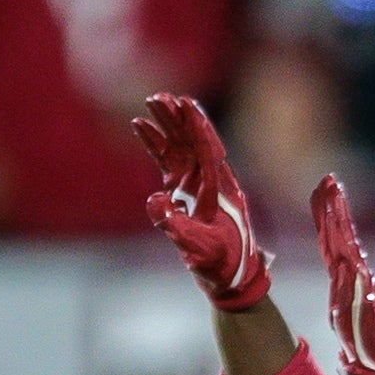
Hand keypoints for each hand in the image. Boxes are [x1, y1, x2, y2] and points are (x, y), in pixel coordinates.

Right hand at [135, 92, 269, 309]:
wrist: (232, 276)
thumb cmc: (223, 264)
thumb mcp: (201, 249)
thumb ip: (177, 227)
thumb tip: (155, 201)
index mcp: (220, 188)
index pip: (207, 150)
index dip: (196, 127)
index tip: (185, 104)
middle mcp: (211, 179)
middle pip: (193, 139)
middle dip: (177, 118)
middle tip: (159, 97)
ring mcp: (198, 183)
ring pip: (181, 145)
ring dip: (167, 124)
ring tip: (151, 102)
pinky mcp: (186, 190)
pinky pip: (170, 161)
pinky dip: (158, 144)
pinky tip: (143, 129)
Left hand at [313, 177, 374, 374]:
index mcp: (355, 294)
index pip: (344, 247)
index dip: (339, 219)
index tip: (333, 192)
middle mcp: (344, 291)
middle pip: (334, 243)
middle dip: (331, 211)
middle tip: (327, 182)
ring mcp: (342, 296)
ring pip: (333, 251)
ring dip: (330, 222)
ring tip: (327, 196)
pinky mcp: (345, 301)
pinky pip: (338, 265)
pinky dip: (335, 243)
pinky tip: (335, 230)